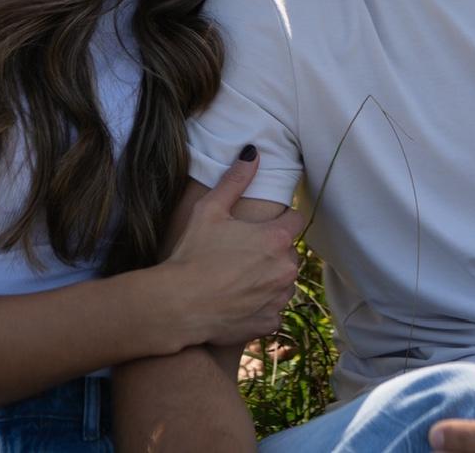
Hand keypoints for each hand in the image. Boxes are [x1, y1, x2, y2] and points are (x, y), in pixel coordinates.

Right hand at [164, 150, 304, 347]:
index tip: (261, 225)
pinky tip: (239, 301)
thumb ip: (236, 179)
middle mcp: (285, 269)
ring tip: (240, 277)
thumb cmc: (193, 253)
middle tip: (243, 251)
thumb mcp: (210, 209)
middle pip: (289, 252)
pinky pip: (273, 310)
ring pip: (284, 282)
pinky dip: (261, 306)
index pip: (295, 220)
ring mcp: (278, 298)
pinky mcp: (268, 323)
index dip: (280, 219)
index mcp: (275, 238)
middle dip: (273, 250)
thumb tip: (253, 152)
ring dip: (270, 278)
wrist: (178, 304)